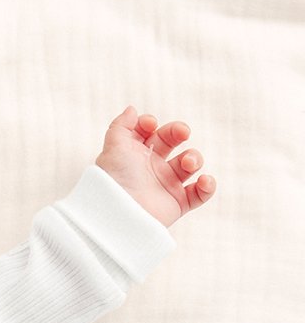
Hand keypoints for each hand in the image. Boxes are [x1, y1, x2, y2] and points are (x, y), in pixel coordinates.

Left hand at [94, 106, 215, 227]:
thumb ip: (121, 125)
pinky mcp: (177, 204)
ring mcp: (166, 185)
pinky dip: (208, 186)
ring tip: (187, 164)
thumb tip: (132, 109)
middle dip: (179, 131)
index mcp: (135, 153)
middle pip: (173, 140)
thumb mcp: (114, 146)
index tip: (150, 125)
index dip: (152, 124)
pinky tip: (204, 181)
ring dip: (194, 158)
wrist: (121, 213)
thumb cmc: (115, 179)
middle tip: (182, 133)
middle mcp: (151, 167)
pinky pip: (200, 193)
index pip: (150, 131)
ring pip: (191, 163)